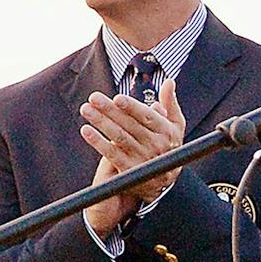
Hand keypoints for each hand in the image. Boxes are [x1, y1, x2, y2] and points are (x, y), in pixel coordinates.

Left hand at [79, 76, 184, 235]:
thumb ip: (170, 104)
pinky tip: (86, 130)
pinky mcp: (130, 170)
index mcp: (166, 131)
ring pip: (119, 137)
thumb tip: (169, 81)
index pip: (147, 117)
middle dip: (110, 111)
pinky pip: (112, 154)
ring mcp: (143, 158)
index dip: (132, 107)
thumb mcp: (174, 126)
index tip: (117, 98)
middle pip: (130, 125)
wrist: (163, 180)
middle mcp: (156, 145)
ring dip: (101, 123)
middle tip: (93, 98)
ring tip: (85, 109)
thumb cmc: (166, 145)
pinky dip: (98, 142)